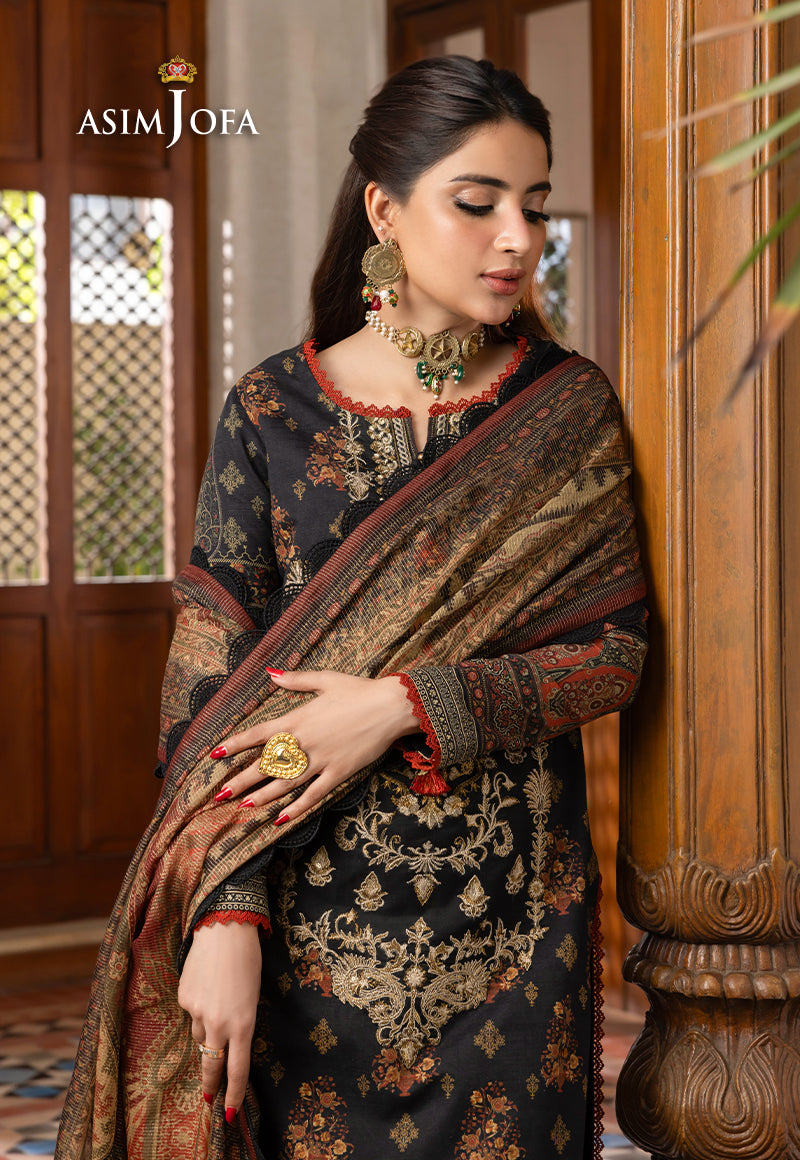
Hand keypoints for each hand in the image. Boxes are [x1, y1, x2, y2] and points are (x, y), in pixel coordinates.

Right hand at [177, 920, 261, 1118]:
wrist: (224, 929)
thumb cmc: (248, 961)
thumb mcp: (253, 997)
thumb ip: (240, 1023)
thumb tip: (225, 1041)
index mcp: (243, 1024)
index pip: (238, 1069)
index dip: (234, 1094)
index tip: (229, 1113)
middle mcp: (219, 1023)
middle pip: (212, 1065)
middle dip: (211, 1083)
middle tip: (210, 1098)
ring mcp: (197, 1012)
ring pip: (200, 1036)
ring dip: (206, 1033)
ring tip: (217, 1004)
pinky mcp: (184, 999)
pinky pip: (191, 1013)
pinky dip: (198, 1007)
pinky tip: (206, 985)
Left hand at [212, 670, 417, 821]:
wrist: (391, 706)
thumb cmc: (359, 690)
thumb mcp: (325, 679)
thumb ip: (295, 680)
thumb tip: (271, 673)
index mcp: (297, 718)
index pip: (257, 734)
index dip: (235, 744)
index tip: (215, 754)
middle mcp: (304, 742)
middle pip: (265, 764)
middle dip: (241, 780)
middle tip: (220, 794)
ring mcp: (321, 760)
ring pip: (285, 783)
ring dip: (263, 797)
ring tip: (244, 807)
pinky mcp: (338, 773)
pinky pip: (313, 794)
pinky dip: (297, 808)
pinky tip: (282, 818)